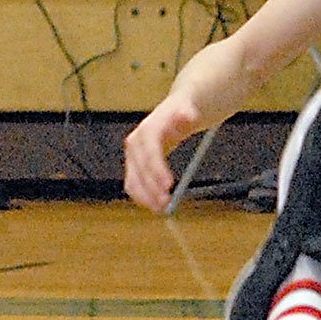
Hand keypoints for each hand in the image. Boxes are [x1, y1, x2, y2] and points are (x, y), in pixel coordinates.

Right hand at [123, 97, 204, 212]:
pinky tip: (153, 206)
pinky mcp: (132, 166)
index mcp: (148, 130)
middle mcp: (135, 143)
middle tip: (166, 202)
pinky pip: (132, 184)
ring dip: (145, 197)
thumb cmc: (182, 114)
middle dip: (152, 188)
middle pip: (141, 169)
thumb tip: (189, 115)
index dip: (157, 169)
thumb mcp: (187, 111)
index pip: (150, 152)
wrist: (172, 115)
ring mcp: (131, 155)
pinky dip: (141, 197)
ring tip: (161, 209)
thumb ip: (187, 114)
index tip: (169, 185)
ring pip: (133, 180)